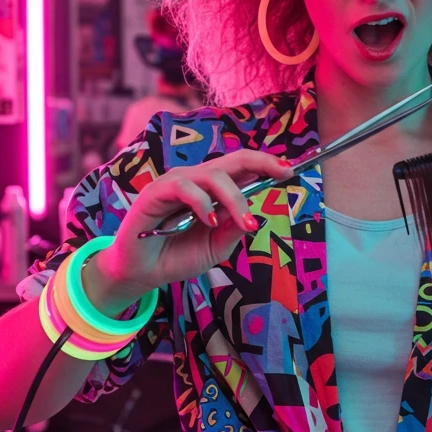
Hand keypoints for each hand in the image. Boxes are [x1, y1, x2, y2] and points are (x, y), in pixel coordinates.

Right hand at [86, 149, 293, 309]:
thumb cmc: (177, 256)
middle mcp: (196, 180)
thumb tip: (253, 215)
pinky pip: (185, 187)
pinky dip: (203, 203)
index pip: (242, 168)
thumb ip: (233, 230)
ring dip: (235, 198)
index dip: (266, 164)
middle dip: (262, 162)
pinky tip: (210, 221)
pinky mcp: (156, 191)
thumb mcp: (216, 247)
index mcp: (213, 190)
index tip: (289, 170)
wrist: (143, 272)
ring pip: (213, 174)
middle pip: (233, 160)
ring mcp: (176, 183)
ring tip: (244, 221)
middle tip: (283, 172)